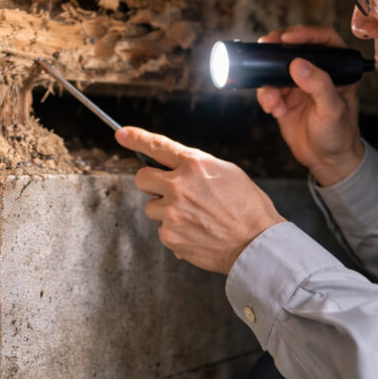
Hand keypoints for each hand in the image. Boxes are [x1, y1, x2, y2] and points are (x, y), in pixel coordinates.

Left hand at [116, 126, 285, 273]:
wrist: (256, 244)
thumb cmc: (248, 207)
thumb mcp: (228, 173)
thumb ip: (197, 167)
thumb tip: (178, 169)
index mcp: (194, 165)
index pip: (157, 146)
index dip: (136, 138)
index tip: (121, 134)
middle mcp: (178, 186)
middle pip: (142, 178)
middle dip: (151, 183)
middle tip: (168, 191)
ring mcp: (172, 212)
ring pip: (151, 207)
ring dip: (166, 211)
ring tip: (194, 218)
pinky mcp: (170, 236)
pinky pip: (162, 230)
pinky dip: (175, 232)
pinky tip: (197, 233)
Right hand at [256, 25, 363, 186]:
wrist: (326, 161)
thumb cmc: (339, 135)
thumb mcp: (332, 110)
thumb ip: (319, 86)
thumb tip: (298, 63)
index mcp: (337, 69)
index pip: (324, 40)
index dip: (306, 33)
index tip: (288, 38)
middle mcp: (317, 71)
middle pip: (295, 47)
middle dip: (278, 49)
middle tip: (266, 47)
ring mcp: (298, 83)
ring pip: (276, 67)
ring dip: (269, 81)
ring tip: (273, 101)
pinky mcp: (283, 97)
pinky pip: (268, 88)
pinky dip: (266, 97)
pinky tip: (273, 110)